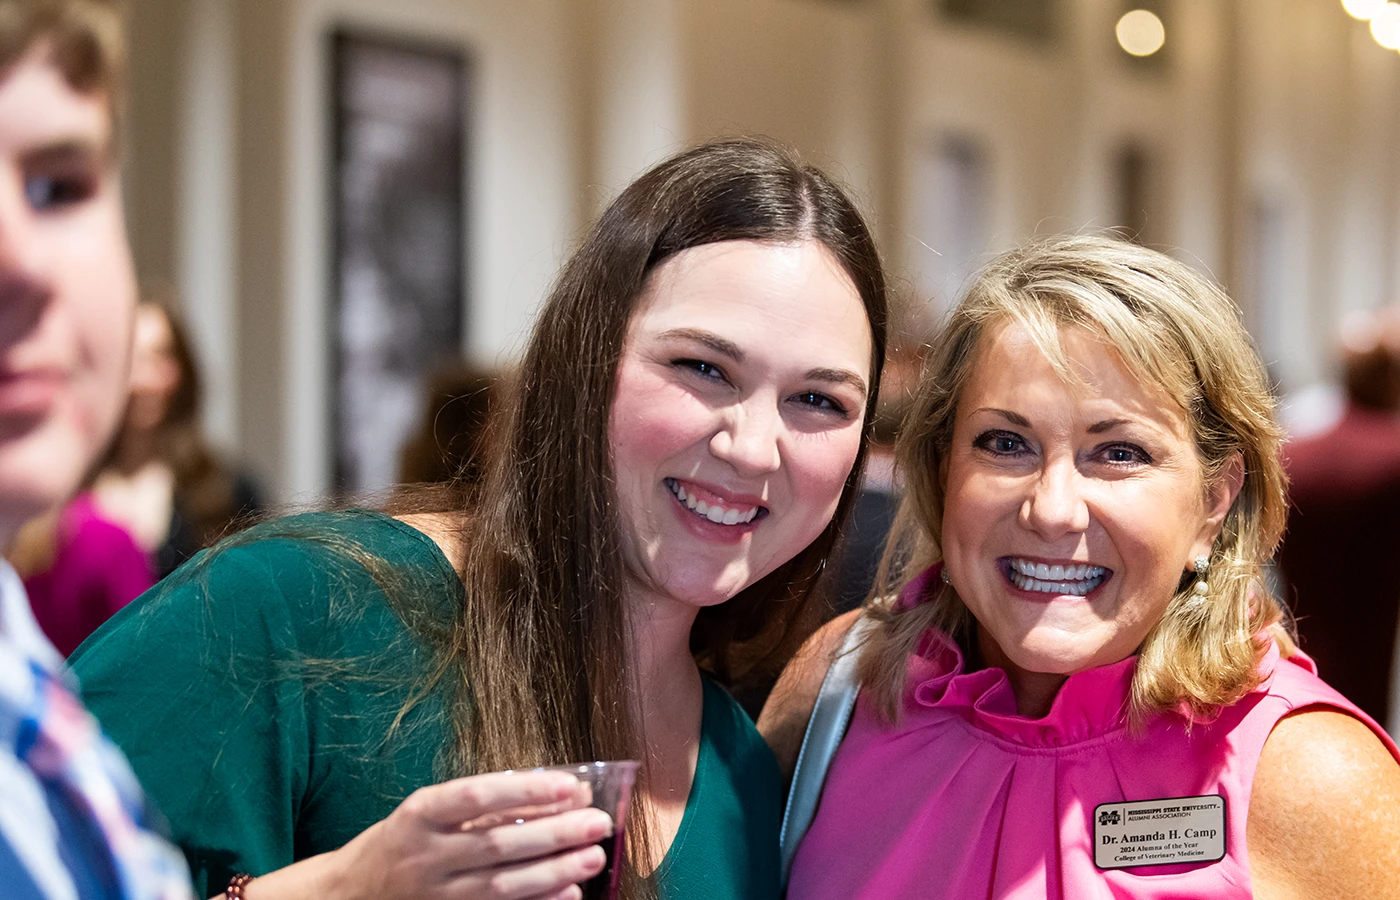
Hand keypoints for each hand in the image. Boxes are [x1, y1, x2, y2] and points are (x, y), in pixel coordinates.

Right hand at [319, 769, 611, 899]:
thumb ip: (488, 802)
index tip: (569, 784)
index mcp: (419, 815)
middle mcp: (424, 856)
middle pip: (496, 845)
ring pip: (501, 886)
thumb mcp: (429, 811)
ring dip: (554, 872)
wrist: (349, 895)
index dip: (524, 791)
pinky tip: (567, 894)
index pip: (474, 796)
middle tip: (596, 823)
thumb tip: (562, 790)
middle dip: (553, 834)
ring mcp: (434, 895)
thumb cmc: (403, 841)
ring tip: (592, 856)